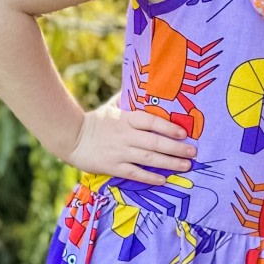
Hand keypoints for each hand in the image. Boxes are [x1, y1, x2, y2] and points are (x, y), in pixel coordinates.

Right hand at [65, 104, 194, 183]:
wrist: (71, 138)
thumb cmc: (96, 122)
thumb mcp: (112, 107)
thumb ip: (128, 99)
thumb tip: (147, 84)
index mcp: (126, 119)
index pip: (151, 122)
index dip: (168, 127)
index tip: (184, 132)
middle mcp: (125, 136)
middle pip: (154, 142)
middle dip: (176, 148)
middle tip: (193, 152)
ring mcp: (119, 152)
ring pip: (148, 158)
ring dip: (169, 163)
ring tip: (186, 166)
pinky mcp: (113, 167)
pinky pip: (134, 173)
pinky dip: (150, 177)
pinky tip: (164, 180)